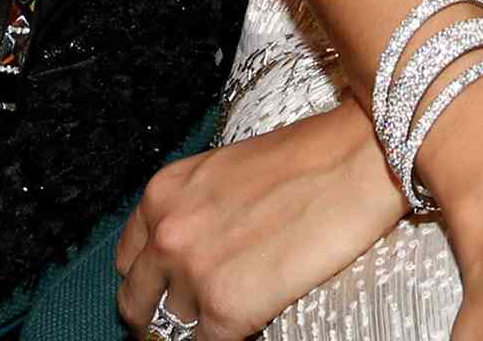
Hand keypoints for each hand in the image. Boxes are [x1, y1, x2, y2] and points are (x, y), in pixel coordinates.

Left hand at [116, 101, 403, 340]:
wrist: (354, 160)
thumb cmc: (304, 160)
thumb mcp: (223, 174)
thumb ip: (194, 213)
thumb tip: (189, 257)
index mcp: (163, 194)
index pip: (129, 262)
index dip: (150, 283)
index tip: (170, 294)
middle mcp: (167, 233)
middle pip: (135, 305)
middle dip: (160, 317)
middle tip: (196, 318)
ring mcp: (193, 273)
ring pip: (168, 334)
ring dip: (197, 329)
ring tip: (231, 315)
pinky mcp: (226, 309)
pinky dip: (227, 340)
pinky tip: (252, 322)